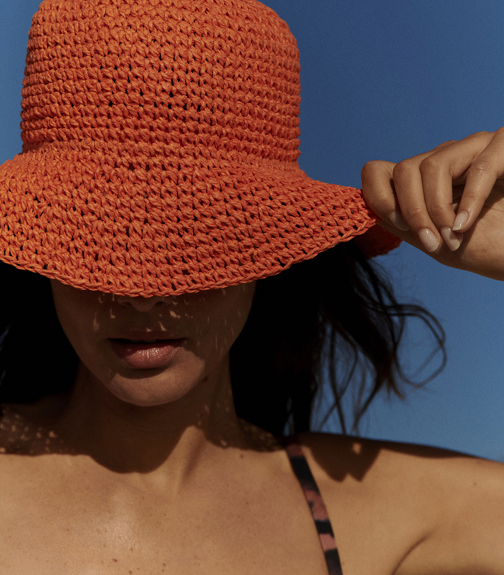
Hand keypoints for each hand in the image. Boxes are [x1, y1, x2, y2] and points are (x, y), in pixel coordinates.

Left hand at [361, 129, 503, 279]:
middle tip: (431, 242)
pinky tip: (464, 227)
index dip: (378, 196)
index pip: (377, 171)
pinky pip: (479, 168)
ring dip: (437, 210)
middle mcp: (444, 157)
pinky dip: (468, 203)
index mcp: (422, 178)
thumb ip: (401, 222)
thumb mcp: (431, 238)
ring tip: (451, 239)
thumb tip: (367, 211)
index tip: (398, 225)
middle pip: (403, 169)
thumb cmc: (482, 245)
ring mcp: (474, 149)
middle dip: (412, 211)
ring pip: (432, 165)